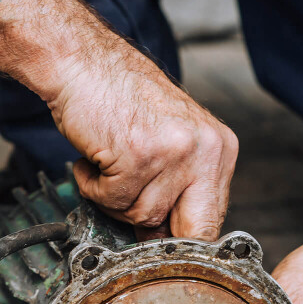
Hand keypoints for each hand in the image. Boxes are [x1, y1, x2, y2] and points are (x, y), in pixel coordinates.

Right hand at [0, 0, 237, 241]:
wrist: (82, 61)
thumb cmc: (120, 100)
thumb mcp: (169, 144)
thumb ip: (179, 190)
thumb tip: (169, 241)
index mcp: (220, 149)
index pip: (213, 221)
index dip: (181, 238)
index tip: (158, 238)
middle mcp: (207, 150)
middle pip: (188, 231)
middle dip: (155, 231)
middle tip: (130, 204)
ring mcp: (175, 154)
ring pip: (142, 216)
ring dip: (116, 198)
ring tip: (110, 160)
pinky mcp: (140, 157)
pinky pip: (112, 201)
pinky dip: (94, 186)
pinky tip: (96, 156)